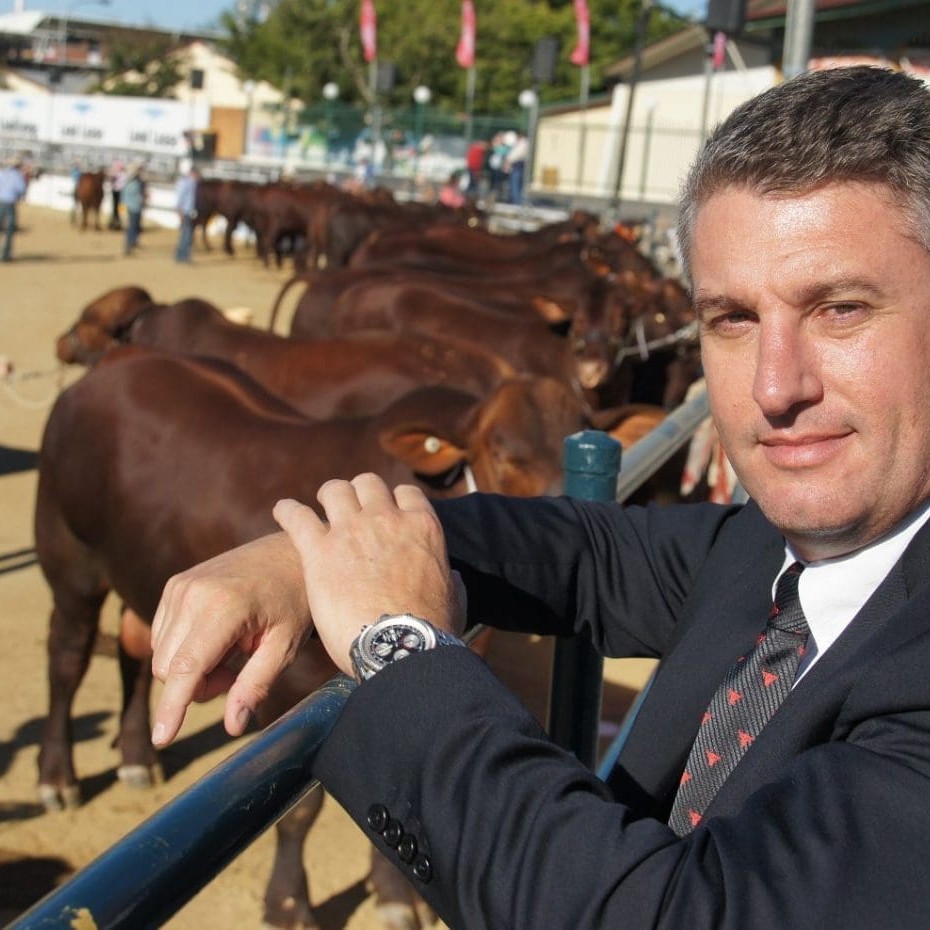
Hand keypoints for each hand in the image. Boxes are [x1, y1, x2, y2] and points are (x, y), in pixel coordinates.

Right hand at [150, 531, 311, 746]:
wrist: (287, 553)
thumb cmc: (294, 601)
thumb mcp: (284, 645)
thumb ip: (256, 685)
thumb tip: (232, 726)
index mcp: (223, 608)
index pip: (186, 668)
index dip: (172, 708)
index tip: (161, 739)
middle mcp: (193, 593)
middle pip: (170, 668)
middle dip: (197, 685)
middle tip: (236, 673)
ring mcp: (180, 586)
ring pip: (162, 655)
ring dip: (191, 668)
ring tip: (233, 651)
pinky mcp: (175, 584)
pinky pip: (163, 635)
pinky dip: (184, 648)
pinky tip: (218, 637)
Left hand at [273, 473, 465, 677]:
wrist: (402, 646)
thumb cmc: (431, 630)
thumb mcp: (454, 597)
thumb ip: (451, 580)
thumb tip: (454, 577)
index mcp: (422, 526)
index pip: (404, 493)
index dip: (392, 501)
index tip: (385, 512)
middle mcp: (386, 518)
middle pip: (367, 483)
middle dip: (358, 494)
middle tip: (349, 511)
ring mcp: (352, 531)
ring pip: (334, 490)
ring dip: (327, 498)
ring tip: (318, 511)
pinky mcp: (320, 550)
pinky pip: (296, 516)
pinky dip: (287, 512)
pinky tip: (283, 513)